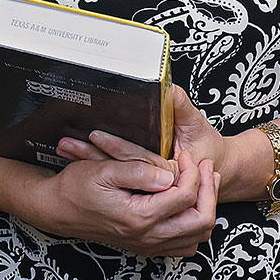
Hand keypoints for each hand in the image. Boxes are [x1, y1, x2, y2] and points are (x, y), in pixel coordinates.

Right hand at [25, 148, 219, 258]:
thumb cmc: (75, 188)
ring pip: (197, 236)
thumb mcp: (103, 170)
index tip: (186, 155)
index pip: (185, 195)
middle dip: (209, 190)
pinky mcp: (146, 246)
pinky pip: (184, 246)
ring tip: (204, 184)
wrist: (56, 210)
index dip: (192, 171)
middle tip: (206, 169)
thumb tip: (169, 174)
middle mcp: (148, 236)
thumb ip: (139, 171)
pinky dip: (194, 227)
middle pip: (201, 220)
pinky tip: (188, 207)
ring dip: (206, 209)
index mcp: (140, 216)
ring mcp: (148, 244)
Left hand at [55, 87, 224, 172]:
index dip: (116, 147)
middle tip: (66, 144)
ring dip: (88, 163)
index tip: (95, 135)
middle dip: (91, 157)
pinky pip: (118, 179)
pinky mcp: (141, 188)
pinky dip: (96, 169)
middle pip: (119, 171)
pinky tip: (76, 161)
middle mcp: (155, 184)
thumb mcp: (198, 124)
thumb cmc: (207, 147)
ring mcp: (148, 190)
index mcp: (169, 171)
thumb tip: (169, 89)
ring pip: (115, 176)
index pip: (138, 160)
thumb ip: (181, 108)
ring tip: (64, 149)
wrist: (215, 172)